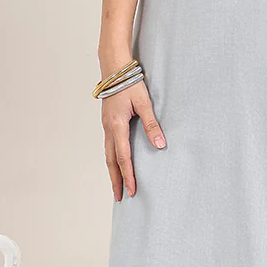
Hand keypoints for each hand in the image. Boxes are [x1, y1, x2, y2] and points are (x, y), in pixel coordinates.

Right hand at [101, 79, 165, 199]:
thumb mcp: (144, 103)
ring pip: (107, 154)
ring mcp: (106, 126)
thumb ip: (152, 125)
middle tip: (120, 197)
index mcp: (117, 126)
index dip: (128, 175)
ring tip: (116, 186)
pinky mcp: (107, 122)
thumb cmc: (129, 84)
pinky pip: (108, 146)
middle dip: (116, 180)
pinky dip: (111, 159)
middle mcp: (108, 128)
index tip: (132, 190)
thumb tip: (161, 145)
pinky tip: (115, 164)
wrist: (114, 69)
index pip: (123, 157)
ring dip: (112, 171)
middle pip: (111, 161)